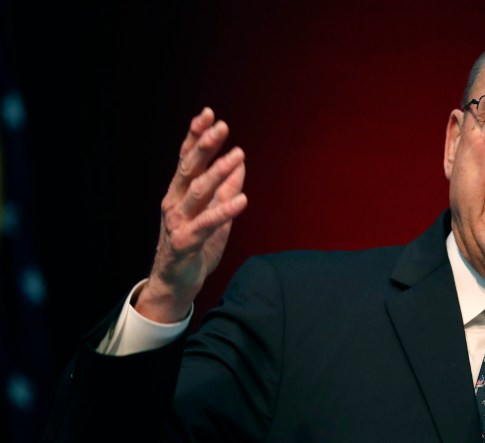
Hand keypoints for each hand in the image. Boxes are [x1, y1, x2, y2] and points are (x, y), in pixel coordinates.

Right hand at [135, 107, 247, 322]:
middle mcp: (174, 203)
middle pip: (189, 168)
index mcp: (180, 193)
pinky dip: (224, 211)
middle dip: (204, 146)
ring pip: (197, 191)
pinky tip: (242, 199)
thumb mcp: (213, 214)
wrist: (175, 283)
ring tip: (238, 155)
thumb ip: (224, 190)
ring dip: (218, 172)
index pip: (187, 158)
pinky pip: (206, 224)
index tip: (208, 114)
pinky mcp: (185, 242)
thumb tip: (240, 165)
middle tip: (221, 126)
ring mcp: (177, 222)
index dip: (196, 136)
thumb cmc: (194, 246)